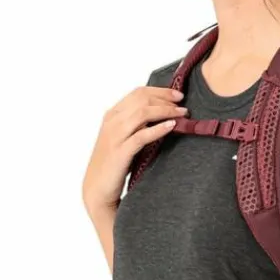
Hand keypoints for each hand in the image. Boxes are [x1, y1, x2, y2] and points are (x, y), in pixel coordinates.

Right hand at [81, 85, 187, 212]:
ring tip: (182, 114)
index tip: (177, 95)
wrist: (97, 189)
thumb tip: (162, 116)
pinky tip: (171, 127)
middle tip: (183, 104)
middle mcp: (112, 122)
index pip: (138, 93)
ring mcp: (115, 136)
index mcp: (112, 115)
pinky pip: (142, 135)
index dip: (160, 91)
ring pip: (143, 113)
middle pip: (142, 99)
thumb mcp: (122, 138)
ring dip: (166, 111)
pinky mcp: (120, 152)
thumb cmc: (113, 164)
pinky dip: (158, 129)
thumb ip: (136, 125)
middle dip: (166, 99)